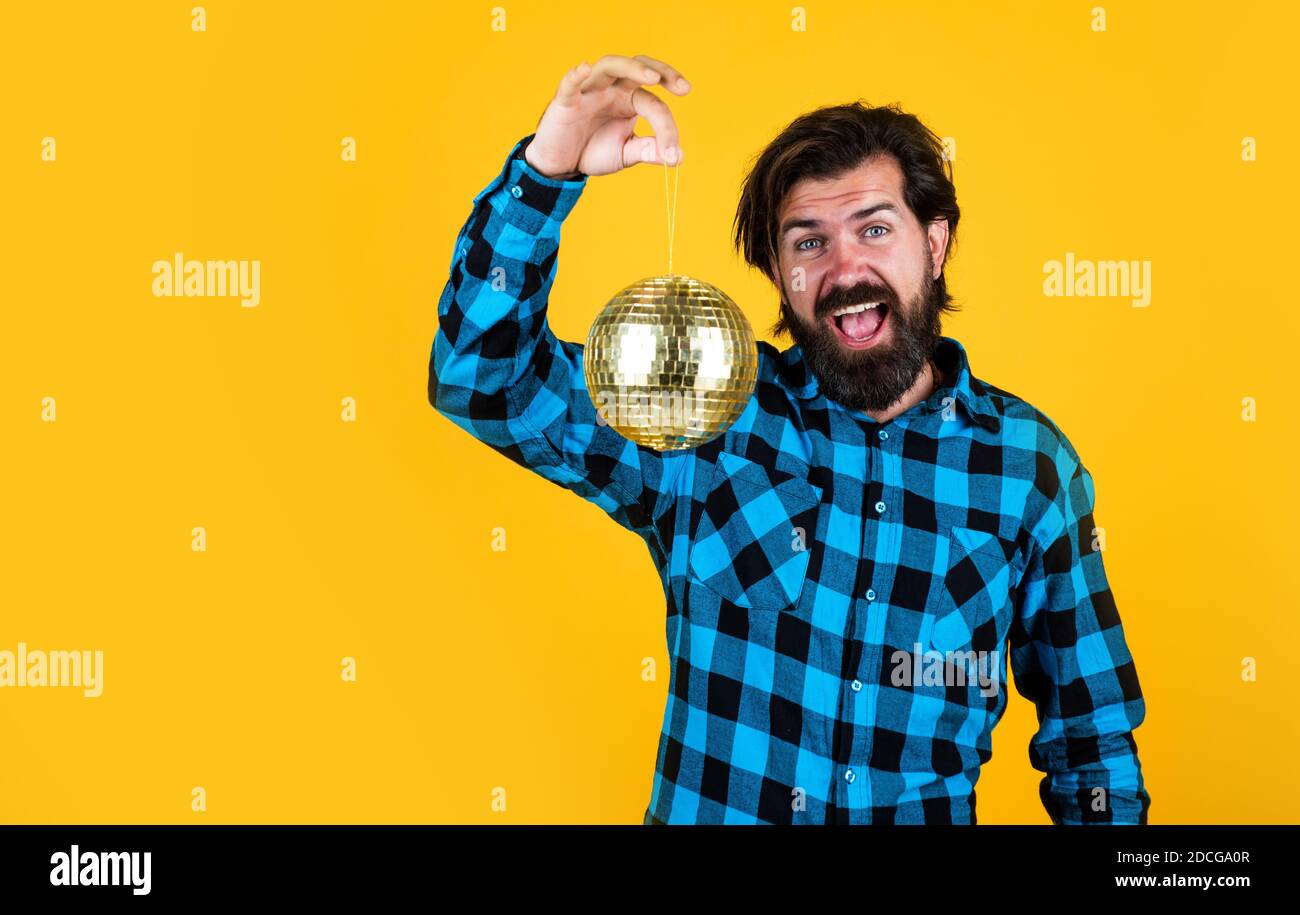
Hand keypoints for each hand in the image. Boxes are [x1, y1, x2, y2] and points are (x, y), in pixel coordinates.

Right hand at [523, 54, 689, 179]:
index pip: (654, 104)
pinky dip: (576, 75)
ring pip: (610, 66)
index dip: (667, 128)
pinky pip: (570, 84)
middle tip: (683, 88)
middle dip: (663, 72)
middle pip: (638, 68)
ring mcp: (590, 91)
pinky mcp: (566, 100)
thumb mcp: (626, 153)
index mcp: (630, 100)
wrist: (562, 164)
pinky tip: (585, 68)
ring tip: (652, 78)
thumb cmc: (594, 151)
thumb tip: (678, 158)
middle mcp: (613, 89)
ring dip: (631, 69)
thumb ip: (649, 151)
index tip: (673, 155)